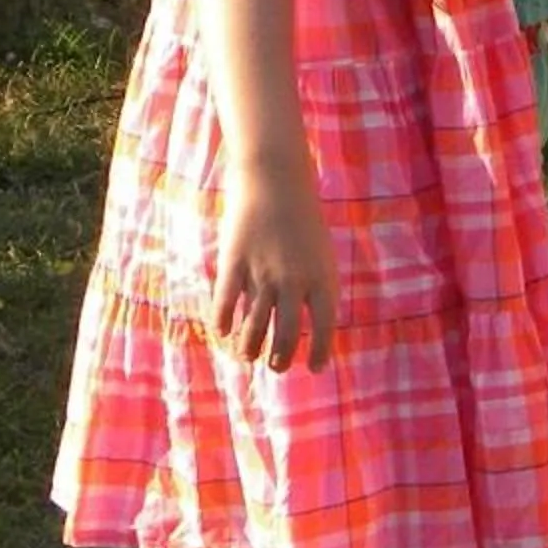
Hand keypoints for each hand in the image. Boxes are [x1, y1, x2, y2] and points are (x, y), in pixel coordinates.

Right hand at [213, 155, 337, 372]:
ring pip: (254, 326)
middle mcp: (294, 279)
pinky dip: (223, 322)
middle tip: (277, 367)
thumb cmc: (302, 218)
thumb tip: (306, 321)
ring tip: (249, 356)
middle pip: (286, 334)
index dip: (320, 351)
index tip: (316, 368)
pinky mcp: (234, 263)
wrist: (275, 180)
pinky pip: (226, 304)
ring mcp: (262, 273)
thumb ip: (314, 285)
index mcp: (322, 276)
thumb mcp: (320, 252)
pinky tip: (222, 331)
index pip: (325, 326)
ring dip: (251, 347)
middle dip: (281, 357)